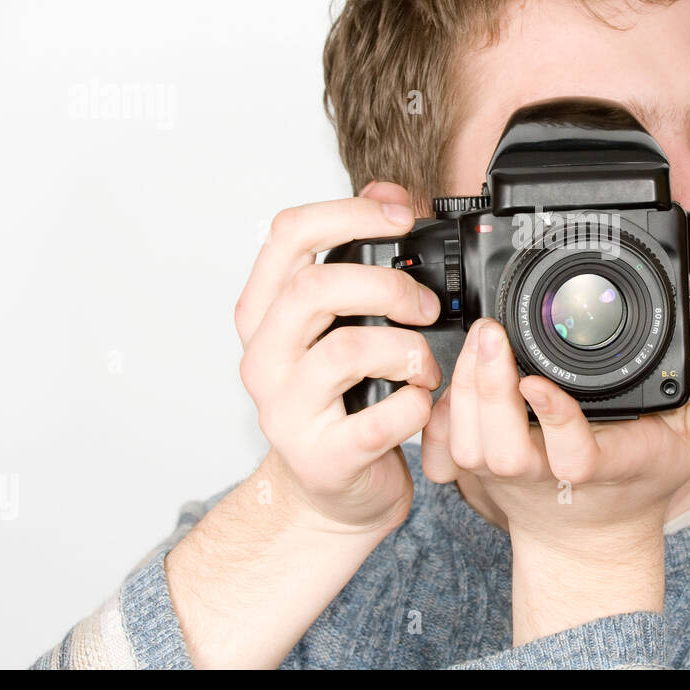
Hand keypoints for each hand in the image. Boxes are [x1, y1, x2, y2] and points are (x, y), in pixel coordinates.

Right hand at [234, 181, 442, 534]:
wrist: (332, 495)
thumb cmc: (339, 402)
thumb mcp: (340, 324)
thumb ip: (357, 260)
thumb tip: (387, 194)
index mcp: (264, 314)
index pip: (286, 235)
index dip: (350, 213)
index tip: (402, 215)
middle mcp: (264, 358)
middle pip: (314, 289)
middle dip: (386, 285)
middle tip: (425, 305)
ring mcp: (286, 410)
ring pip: (347, 350)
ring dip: (406, 349)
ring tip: (424, 363)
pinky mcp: (323, 456)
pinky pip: (379, 418)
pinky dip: (414, 404)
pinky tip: (420, 403)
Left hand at [419, 313, 689, 640]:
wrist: (594, 533)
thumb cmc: (644, 477)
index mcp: (605, 467)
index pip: (576, 456)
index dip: (554, 420)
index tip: (537, 380)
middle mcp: (549, 478)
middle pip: (504, 451)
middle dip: (490, 391)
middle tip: (493, 332)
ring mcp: (507, 480)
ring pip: (470, 447)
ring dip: (466, 392)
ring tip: (480, 339)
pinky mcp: (477, 475)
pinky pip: (447, 447)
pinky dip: (445, 408)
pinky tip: (458, 368)